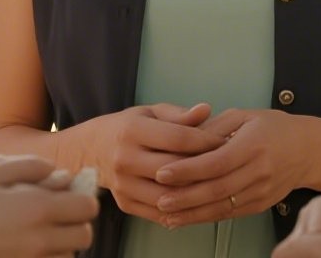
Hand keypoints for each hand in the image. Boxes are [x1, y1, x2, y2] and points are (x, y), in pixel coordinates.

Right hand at [0, 155, 98, 257]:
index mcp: (36, 209)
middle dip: (75, 223)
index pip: (87, 207)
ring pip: (65, 256)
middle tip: (53, 212)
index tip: (67, 192)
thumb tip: (59, 175)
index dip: (81, 197)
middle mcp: (39, 241)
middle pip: (83, 237)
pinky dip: (42, 257)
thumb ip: (30, 168)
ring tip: (33, 230)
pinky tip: (20, 246)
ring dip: (59, 243)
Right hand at [85, 102, 222, 223]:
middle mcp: (125, 159)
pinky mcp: (125, 203)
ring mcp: (123, 185)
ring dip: (196, 193)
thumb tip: (206, 109)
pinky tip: (199, 200)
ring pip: (169, 195)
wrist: (92, 151)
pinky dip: (182, 209)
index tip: (227, 142)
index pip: (178, 138)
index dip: (207, 141)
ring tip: (216, 184)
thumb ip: (179, 115)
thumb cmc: (129, 127)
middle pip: (175, 169)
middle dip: (205, 168)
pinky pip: (160, 211)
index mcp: (132, 130)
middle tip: (228, 166)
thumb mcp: (150, 112)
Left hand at [150, 107, 312, 226]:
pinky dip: (204, 218)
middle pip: (217, 188)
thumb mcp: (244, 116)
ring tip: (165, 214)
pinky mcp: (259, 205)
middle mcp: (259, 171)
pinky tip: (184, 218)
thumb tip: (180, 136)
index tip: (162, 172)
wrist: (307, 150)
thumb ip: (212, 126)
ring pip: (221, 206)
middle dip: (184, 196)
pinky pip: (229, 214)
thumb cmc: (273, 128)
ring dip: (191, 213)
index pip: (216, 161)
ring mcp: (261, 191)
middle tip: (158, 198)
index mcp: (254, 144)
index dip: (188, 169)